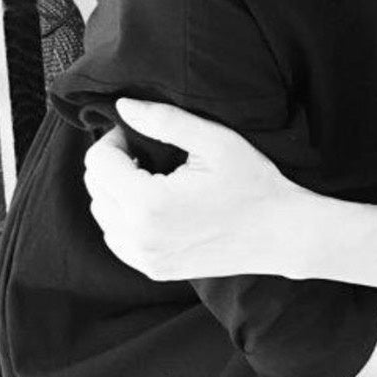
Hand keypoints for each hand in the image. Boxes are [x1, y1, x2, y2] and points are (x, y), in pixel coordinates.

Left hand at [82, 99, 308, 280]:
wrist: (281, 232)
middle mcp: (139, 237)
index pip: (98, 164)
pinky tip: (156, 203)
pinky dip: (125, 217)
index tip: (140, 132)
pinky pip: (117, 239)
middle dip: (113, 163)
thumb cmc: (253, 183)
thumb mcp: (215, 141)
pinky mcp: (153, 269)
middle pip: (95, 189)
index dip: (114, 139)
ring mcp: (145, 258)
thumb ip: (165, 120)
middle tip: (146, 150)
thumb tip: (124, 107)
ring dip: (117, 190)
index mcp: (149, 203)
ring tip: (152, 175)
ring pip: (102, 215)